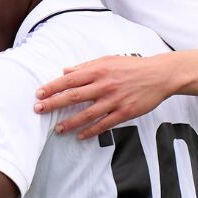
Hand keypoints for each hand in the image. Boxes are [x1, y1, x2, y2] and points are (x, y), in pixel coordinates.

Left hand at [33, 53, 174, 138]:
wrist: (159, 75)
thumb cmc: (131, 67)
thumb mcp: (107, 60)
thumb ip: (86, 66)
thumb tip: (65, 71)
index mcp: (98, 71)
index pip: (69, 80)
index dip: (52, 87)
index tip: (39, 94)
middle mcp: (104, 86)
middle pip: (73, 96)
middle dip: (54, 104)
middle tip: (38, 110)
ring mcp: (114, 100)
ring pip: (87, 114)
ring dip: (70, 123)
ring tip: (57, 129)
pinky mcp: (124, 113)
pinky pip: (104, 124)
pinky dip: (91, 131)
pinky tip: (80, 136)